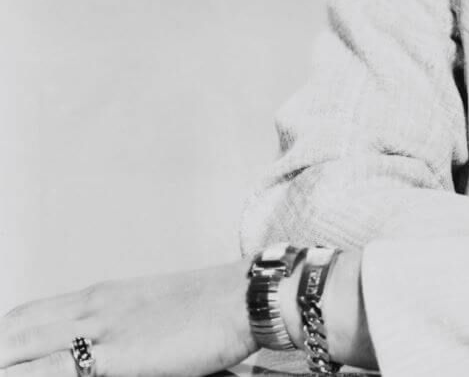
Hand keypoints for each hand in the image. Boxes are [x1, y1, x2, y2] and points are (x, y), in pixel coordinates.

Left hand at [0, 260, 255, 375]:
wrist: (247, 296)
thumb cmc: (214, 308)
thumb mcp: (156, 314)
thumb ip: (122, 331)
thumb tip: (102, 354)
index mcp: (100, 296)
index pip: (24, 317)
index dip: (3, 338)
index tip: (2, 348)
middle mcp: (92, 308)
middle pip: (12, 331)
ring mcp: (99, 330)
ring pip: (18, 349)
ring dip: (4, 357)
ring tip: (0, 365)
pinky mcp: (113, 355)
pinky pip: (46, 372)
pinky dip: (24, 374)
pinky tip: (18, 376)